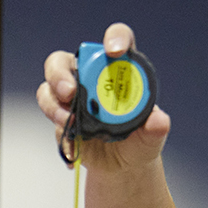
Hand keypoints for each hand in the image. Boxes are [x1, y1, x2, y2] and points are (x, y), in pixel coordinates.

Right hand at [36, 23, 170, 171]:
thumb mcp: (152, 137)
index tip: (114, 52)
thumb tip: (158, 120)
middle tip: (69, 93)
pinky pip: (51, 120)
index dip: (115, 38)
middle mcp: (91, 77)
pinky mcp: (61, 117)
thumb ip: (156, 127)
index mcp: (120, 69)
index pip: (118, 40)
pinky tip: (74, 151)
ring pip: (49, 88)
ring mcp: (73, 97)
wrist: (123, 168)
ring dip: (54, 106)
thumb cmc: (139, 143)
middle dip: (60, 74)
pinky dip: (61, 135)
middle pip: (64, 61)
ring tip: (68, 124)